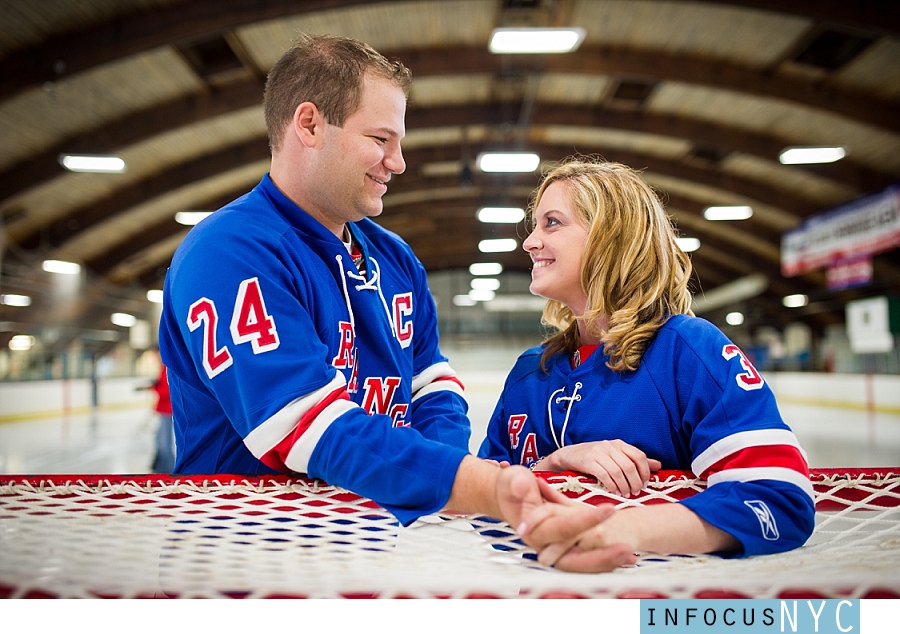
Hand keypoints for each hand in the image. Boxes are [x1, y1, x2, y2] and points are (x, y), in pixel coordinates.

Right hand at [496, 467, 636, 572]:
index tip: (609, 510)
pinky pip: (586, 559)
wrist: (507, 496)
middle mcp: (544, 545)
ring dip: (607, 562)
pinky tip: (627, 557)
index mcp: (533, 530)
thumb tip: (524, 484)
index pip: (563, 528)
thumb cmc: (511, 486)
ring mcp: (555, 549)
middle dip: (600, 556)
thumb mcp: (510, 479)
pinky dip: (605, 560)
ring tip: (630, 555)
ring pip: (582, 564)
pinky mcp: (565, 548)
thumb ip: (516, 483)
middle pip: (574, 559)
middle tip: (625, 548)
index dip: (585, 521)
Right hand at [538, 440, 660, 496]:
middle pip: (629, 465)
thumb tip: (658, 465)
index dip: (644, 471)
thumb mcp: (615, 456)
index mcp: (619, 444)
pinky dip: (611, 485)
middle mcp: (609, 446)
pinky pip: (603, 475)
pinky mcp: (588, 461)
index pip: (638, 455)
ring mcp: (598, 453)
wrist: (568, 455)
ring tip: (625, 494)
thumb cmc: (595, 458)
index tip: (644, 484)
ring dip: (623, 485)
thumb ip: (635, 460)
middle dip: (634, 482)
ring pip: (617, 471)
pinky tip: (613, 491)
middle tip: (635, 492)